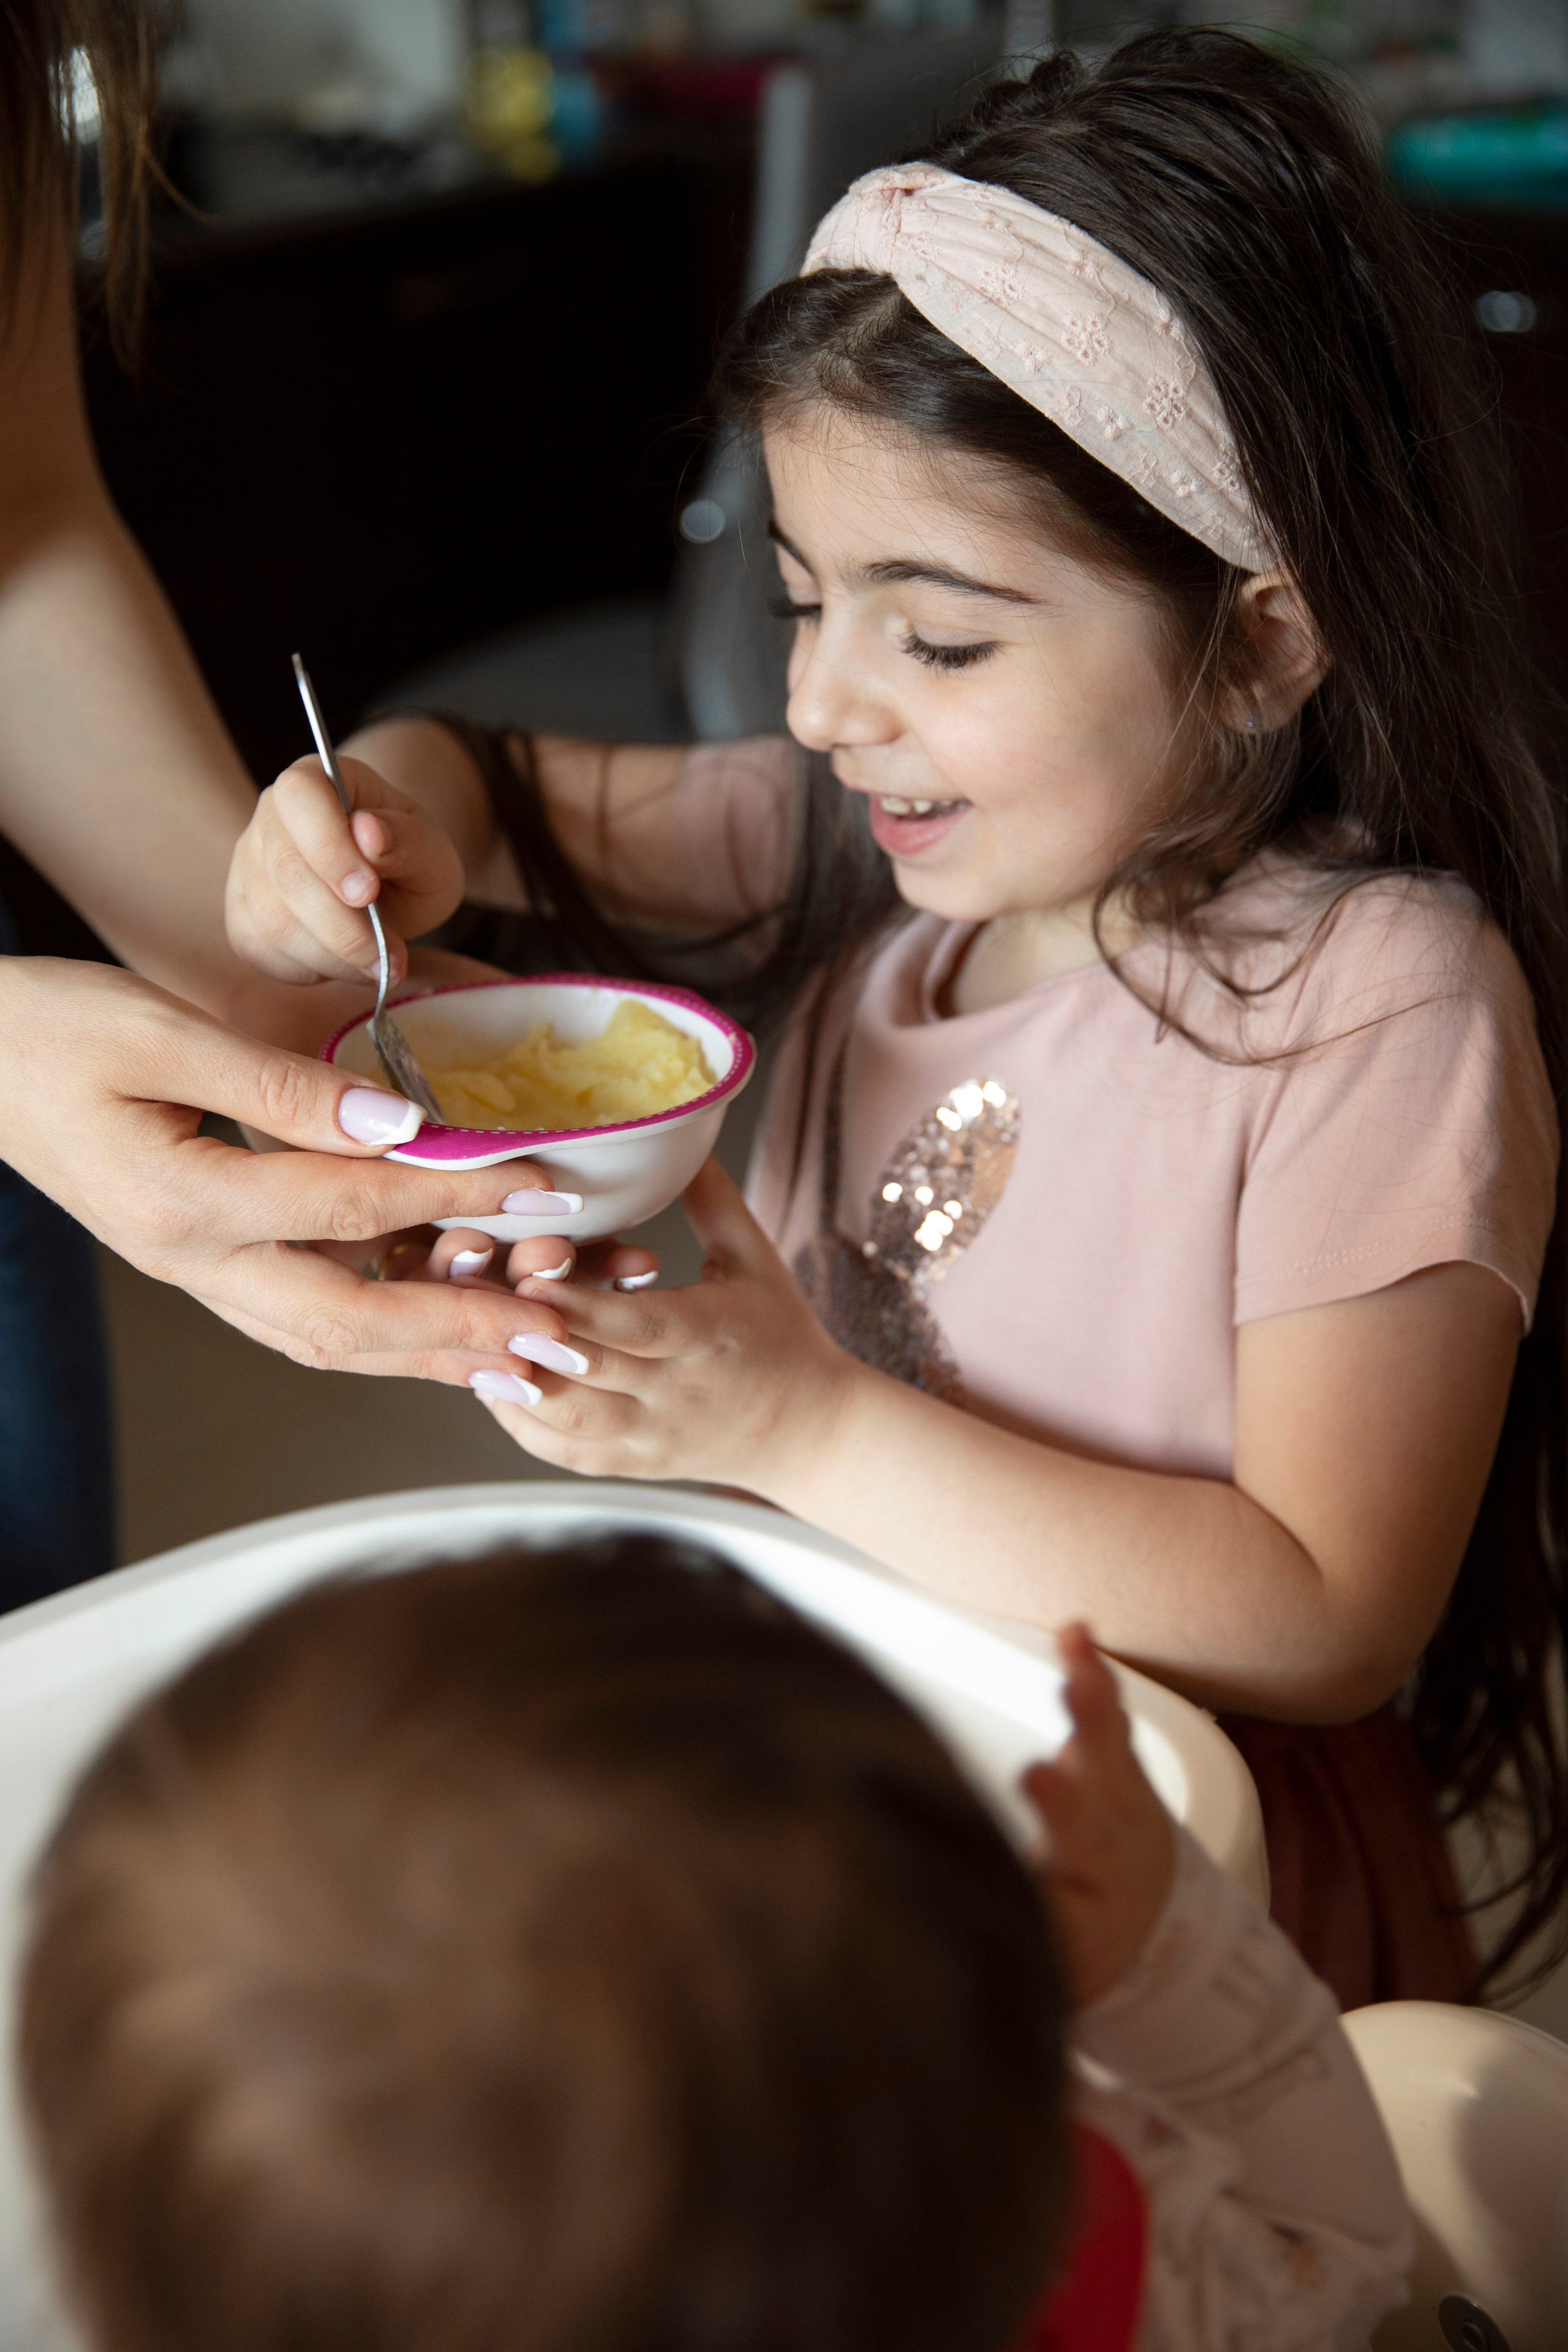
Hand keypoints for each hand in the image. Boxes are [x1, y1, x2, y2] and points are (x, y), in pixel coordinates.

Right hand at [0, 959, 595, 1386]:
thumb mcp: (161, 1032)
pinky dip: (379, 1334)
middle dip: (459, 1331)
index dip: (456, 1197)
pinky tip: (439, 1331)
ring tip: (517, 1359)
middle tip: (556, 1337)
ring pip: (326, 1340)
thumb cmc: (54, 1029)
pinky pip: (302, 1318)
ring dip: (427, 1355)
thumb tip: (397, 1122)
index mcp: (180, 1202)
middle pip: (346, 1321)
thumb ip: (281, 1084)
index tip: (541, 1187)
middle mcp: (188, 1261)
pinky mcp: (201, 1265)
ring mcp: (193, 1275)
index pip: (349, 1209)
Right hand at [225, 751, 464, 985]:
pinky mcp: (242, 916)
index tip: (368, 892)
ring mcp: (249, 867)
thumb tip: (369, 832)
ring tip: (380, 963)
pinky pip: (262, 951)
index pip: (300, 797)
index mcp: (317, 779)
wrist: (392, 886)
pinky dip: (311, 969)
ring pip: (273, 920)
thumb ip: (408, 840)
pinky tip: (346, 964)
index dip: (329, 848)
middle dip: (343, 926)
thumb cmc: (410, 858)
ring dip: (334, 956)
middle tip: (392, 954)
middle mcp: (270, 816)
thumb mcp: (432, 850)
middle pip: (286, 873)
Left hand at [468, 1156, 852, 1485]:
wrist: (809, 1431)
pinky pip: (569, 1453)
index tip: (532, 1274)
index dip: (581, 1305)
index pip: (640, 1326)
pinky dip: (524, 1424)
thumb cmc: (781, 1334)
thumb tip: (681, 1132)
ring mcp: (654, 1436)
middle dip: (529, 1338)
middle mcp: (678, 1394)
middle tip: (472, 1299)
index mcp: (711, 1335)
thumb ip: (713, 1199)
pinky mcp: (635, 1464)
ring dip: (517, 1384)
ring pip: (572, 1422)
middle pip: (593, 1373)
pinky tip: (492, 1385)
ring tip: (468, 1340)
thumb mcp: (755, 1260)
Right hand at [1022, 1625, 1176, 2006]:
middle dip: (1063, 1803)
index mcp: (1079, 1910)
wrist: (1149, 1912)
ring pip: (1108, 1757)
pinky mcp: (1119, 1762)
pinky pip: (1111, 1715)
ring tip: (1077, 1663)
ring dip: (1091, 1711)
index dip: (1034, 1905)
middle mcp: (1104, 1852)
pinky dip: (1093, 1672)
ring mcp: (1119, 1802)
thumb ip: (1005, 1940)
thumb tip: (931, 1940)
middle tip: (1041, 1775)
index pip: (1056, 1905)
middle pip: (1085, 1827)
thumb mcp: (1047, 1963)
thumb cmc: (1078, 1935)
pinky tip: (1076, 1632)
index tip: (1010, 1873)